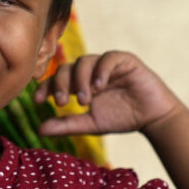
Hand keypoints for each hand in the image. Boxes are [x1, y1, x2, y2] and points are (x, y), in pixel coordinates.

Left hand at [34, 51, 181, 136]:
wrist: (152, 118)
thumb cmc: (121, 118)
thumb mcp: (90, 124)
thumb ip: (67, 124)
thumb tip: (39, 130)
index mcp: (80, 83)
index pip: (57, 79)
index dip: (45, 87)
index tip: (37, 101)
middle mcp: (90, 71)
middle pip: (67, 68)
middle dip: (60, 85)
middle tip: (61, 103)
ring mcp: (106, 64)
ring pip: (85, 61)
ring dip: (80, 80)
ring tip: (84, 101)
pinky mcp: (124, 60)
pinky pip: (108, 58)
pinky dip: (101, 71)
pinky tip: (99, 87)